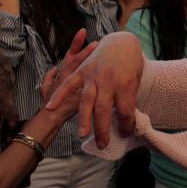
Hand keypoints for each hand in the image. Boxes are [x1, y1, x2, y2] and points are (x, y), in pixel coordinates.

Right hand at [45, 32, 144, 146]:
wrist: (121, 42)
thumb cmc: (131, 64)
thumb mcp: (136, 80)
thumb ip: (129, 98)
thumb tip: (128, 119)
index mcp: (125, 84)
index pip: (126, 111)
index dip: (127, 125)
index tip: (126, 133)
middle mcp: (108, 81)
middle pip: (104, 110)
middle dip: (103, 130)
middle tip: (102, 145)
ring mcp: (93, 76)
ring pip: (87, 101)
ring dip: (84, 119)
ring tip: (82, 134)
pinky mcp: (82, 71)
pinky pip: (68, 84)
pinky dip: (58, 95)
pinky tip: (50, 108)